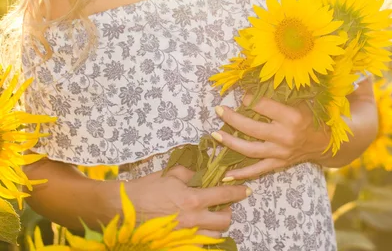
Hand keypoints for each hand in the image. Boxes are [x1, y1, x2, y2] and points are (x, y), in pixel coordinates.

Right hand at [125, 166, 250, 237]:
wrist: (120, 210)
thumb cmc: (145, 189)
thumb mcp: (169, 174)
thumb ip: (190, 173)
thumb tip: (204, 172)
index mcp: (192, 199)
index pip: (224, 196)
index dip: (238, 192)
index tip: (246, 190)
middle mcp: (192, 220)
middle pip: (224, 221)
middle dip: (227, 212)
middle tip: (223, 206)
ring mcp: (185, 236)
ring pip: (214, 236)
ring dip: (216, 226)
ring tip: (210, 217)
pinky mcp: (177, 245)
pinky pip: (198, 244)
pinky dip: (202, 237)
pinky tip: (197, 229)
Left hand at [211, 94, 331, 180]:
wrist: (325, 142)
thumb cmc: (311, 117)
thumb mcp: (301, 101)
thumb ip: (279, 94)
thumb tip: (253, 83)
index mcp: (293, 117)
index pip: (263, 106)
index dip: (249, 98)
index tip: (242, 94)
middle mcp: (286, 136)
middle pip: (252, 128)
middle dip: (232, 119)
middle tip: (219, 110)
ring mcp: (281, 153)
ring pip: (250, 150)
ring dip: (230, 143)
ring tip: (215, 135)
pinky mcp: (279, 164)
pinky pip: (257, 170)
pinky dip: (241, 174)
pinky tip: (226, 174)